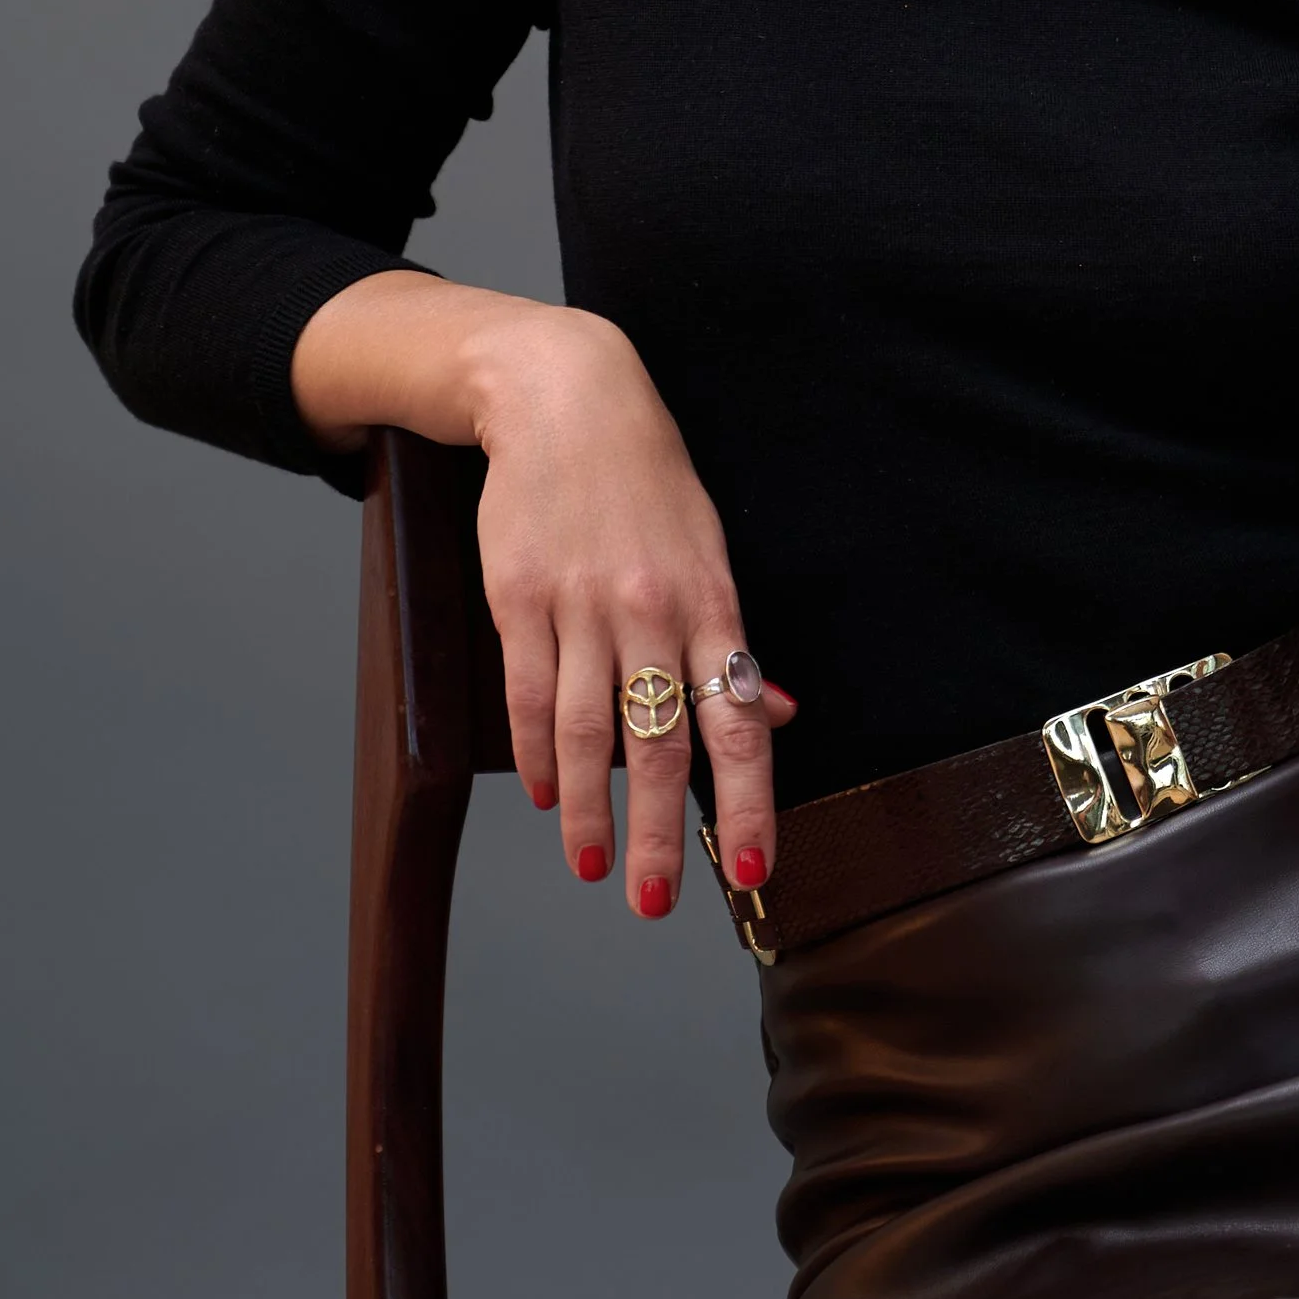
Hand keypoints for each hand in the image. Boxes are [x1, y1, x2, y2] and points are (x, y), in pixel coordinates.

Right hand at [469, 304, 795, 918]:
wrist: (565, 397)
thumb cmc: (648, 483)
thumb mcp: (709, 550)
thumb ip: (734, 642)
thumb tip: (781, 717)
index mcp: (711, 601)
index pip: (738, 718)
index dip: (749, 798)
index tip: (755, 867)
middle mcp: (651, 609)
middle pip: (660, 741)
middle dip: (663, 831)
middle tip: (658, 901)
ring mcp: (580, 604)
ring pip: (587, 730)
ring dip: (590, 811)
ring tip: (593, 868)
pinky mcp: (518, 595)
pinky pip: (529, 691)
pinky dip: (535, 751)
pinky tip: (544, 793)